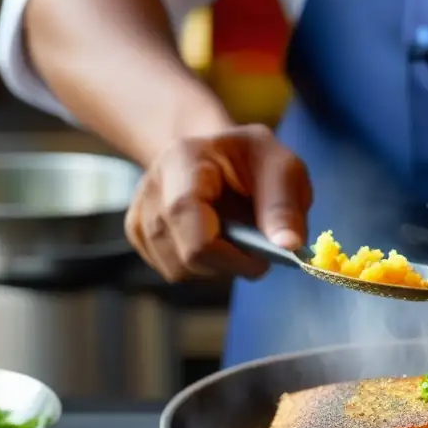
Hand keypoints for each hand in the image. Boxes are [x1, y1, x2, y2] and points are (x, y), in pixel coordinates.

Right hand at [126, 124, 312, 281]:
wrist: (216, 155)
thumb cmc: (253, 161)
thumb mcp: (283, 168)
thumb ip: (285, 205)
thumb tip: (288, 245)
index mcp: (184, 159)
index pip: (184, 213)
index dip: (225, 249)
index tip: (262, 256)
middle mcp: (152, 186)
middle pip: (184, 255)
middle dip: (230, 263)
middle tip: (256, 248)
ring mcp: (140, 212)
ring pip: (179, 270)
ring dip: (218, 267)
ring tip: (235, 238)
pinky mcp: (139, 235)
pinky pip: (176, 272)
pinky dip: (203, 268)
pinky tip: (216, 242)